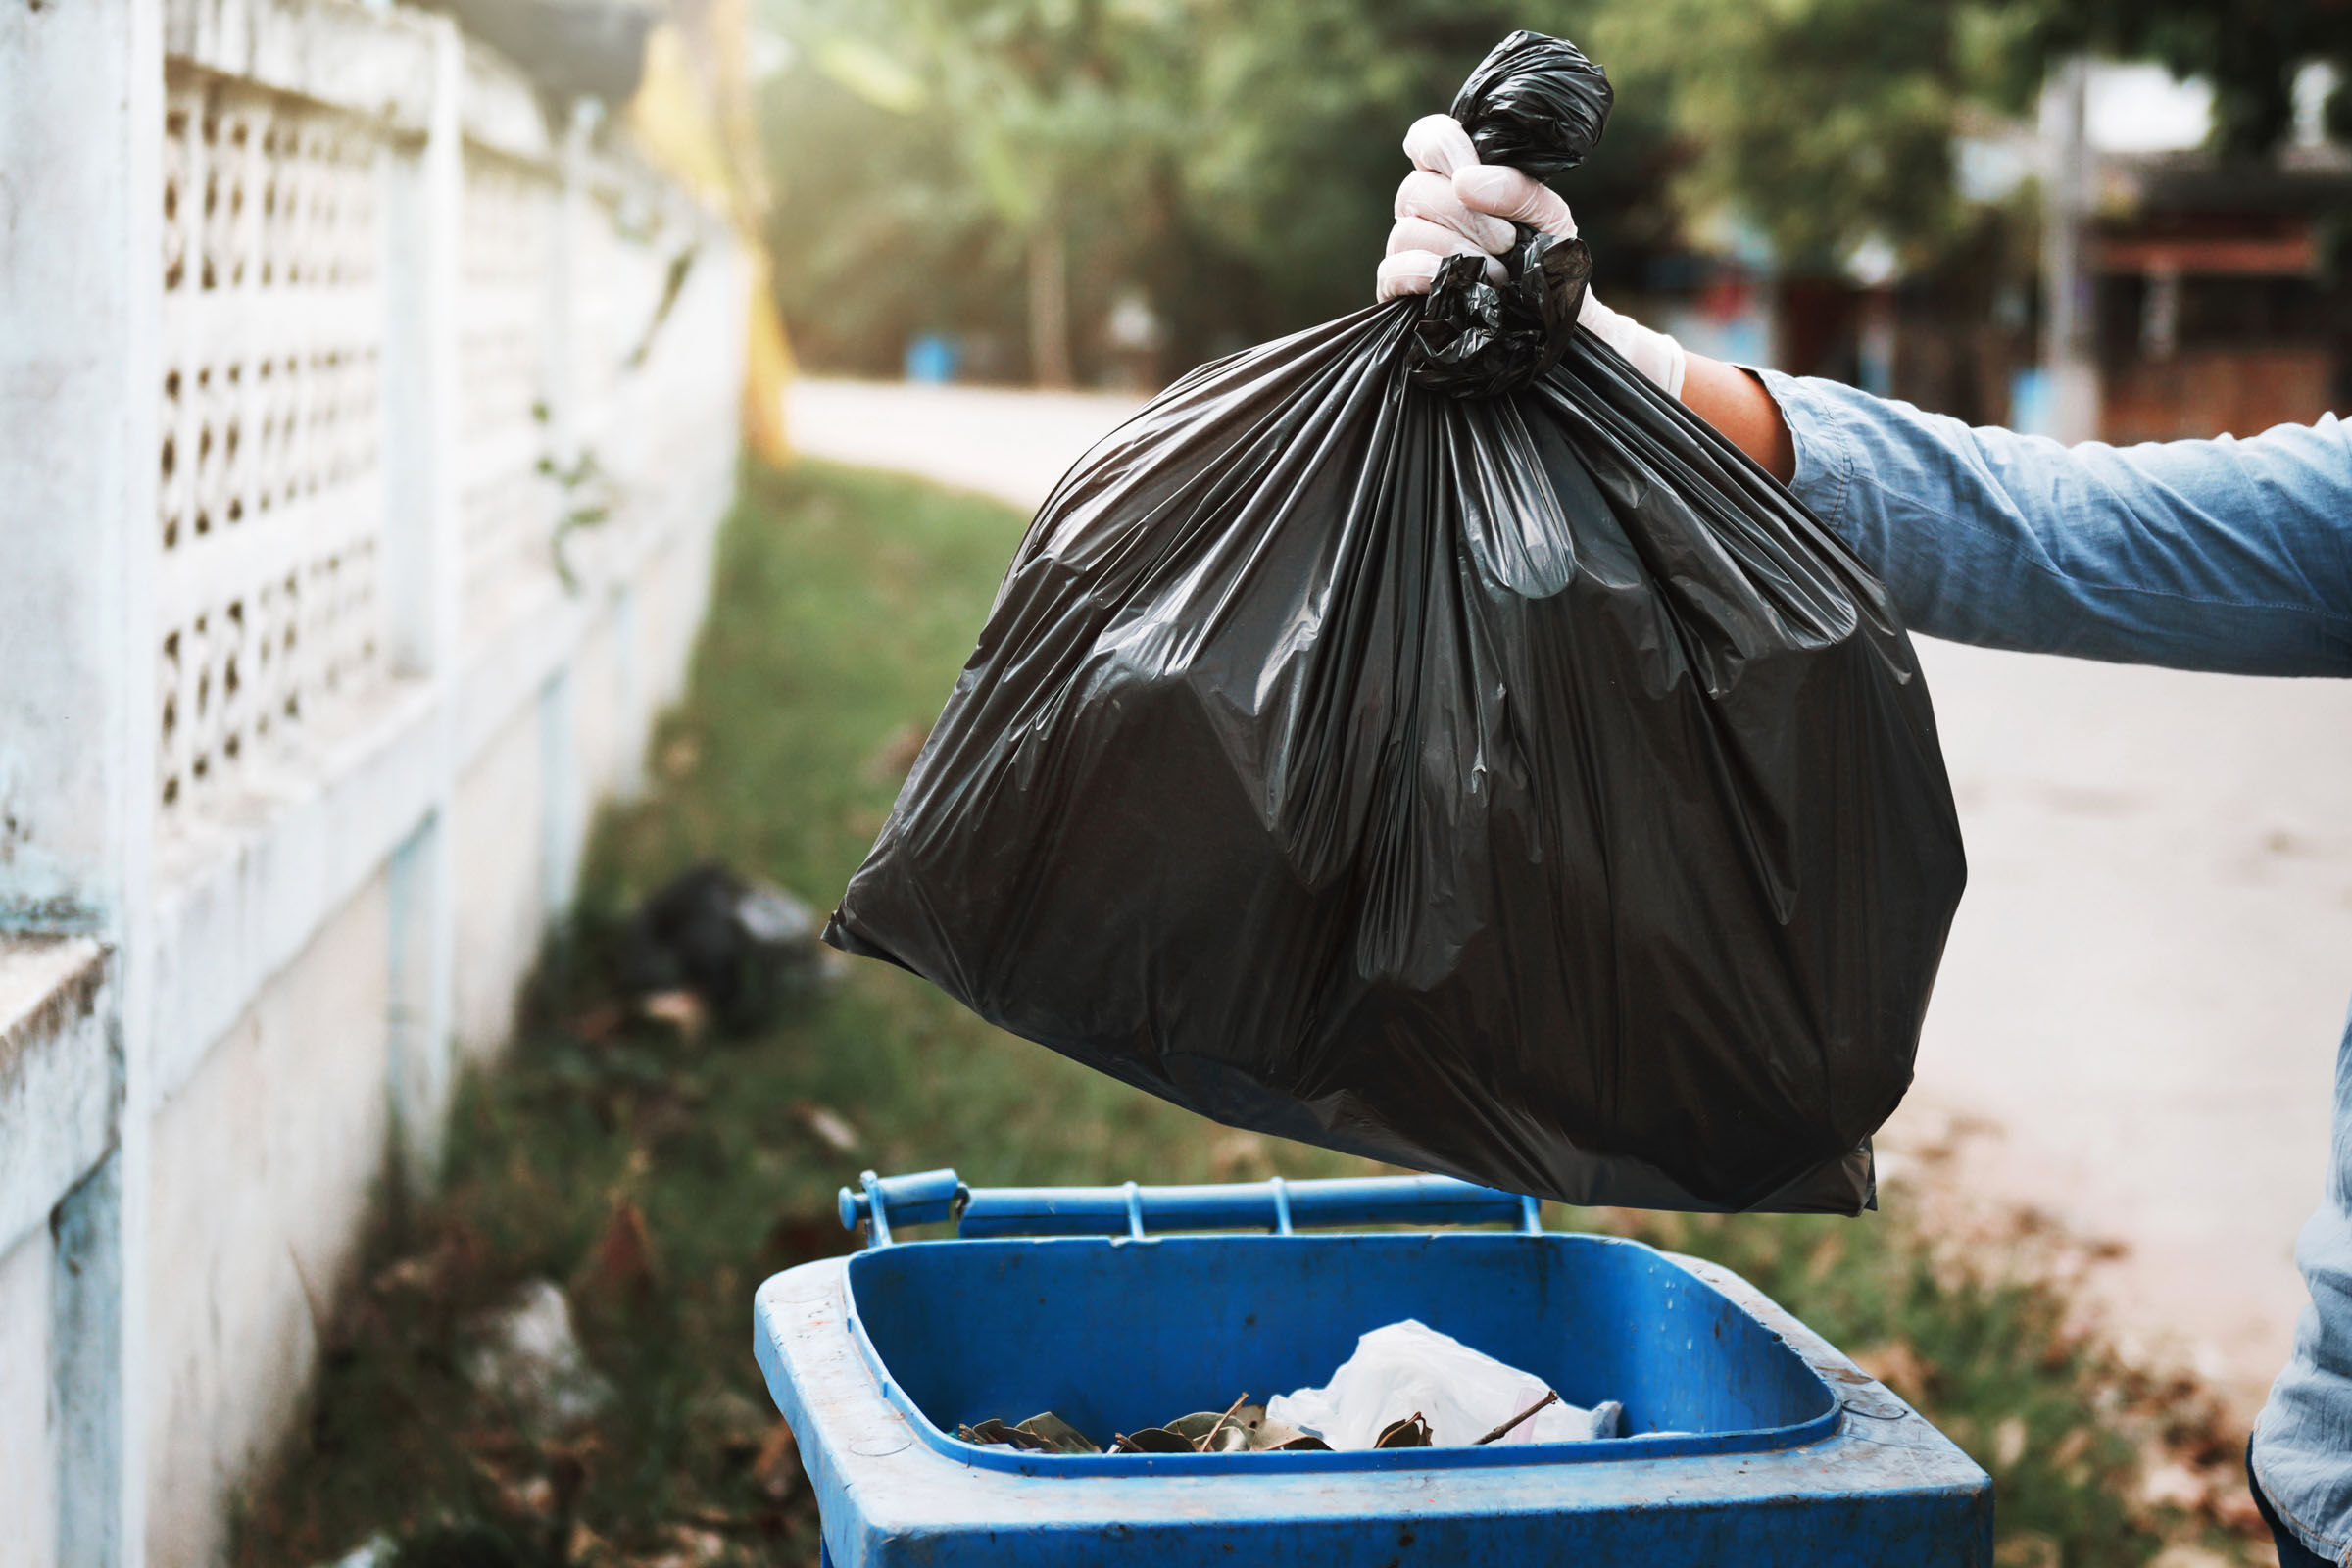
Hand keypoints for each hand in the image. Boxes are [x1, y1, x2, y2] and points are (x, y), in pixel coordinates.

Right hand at [1375, 114, 1687, 398]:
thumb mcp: (1550, 218)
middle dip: (1466, 215)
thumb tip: (1467, 181)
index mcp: (1458, 183)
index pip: (1427, 140)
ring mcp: (1409, 253)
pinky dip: (1423, 272)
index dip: (1442, 147)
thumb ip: (1517, 188)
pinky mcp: (1399, 295)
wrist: (1558, 328)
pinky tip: (1453, 282)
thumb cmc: (1550, 267)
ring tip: (1498, 277)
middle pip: (1416, 189)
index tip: (1469, 172)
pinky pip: (1392, 271)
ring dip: (1456, 250)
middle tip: (1507, 242)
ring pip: (1406, 230)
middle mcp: (1426, 214)